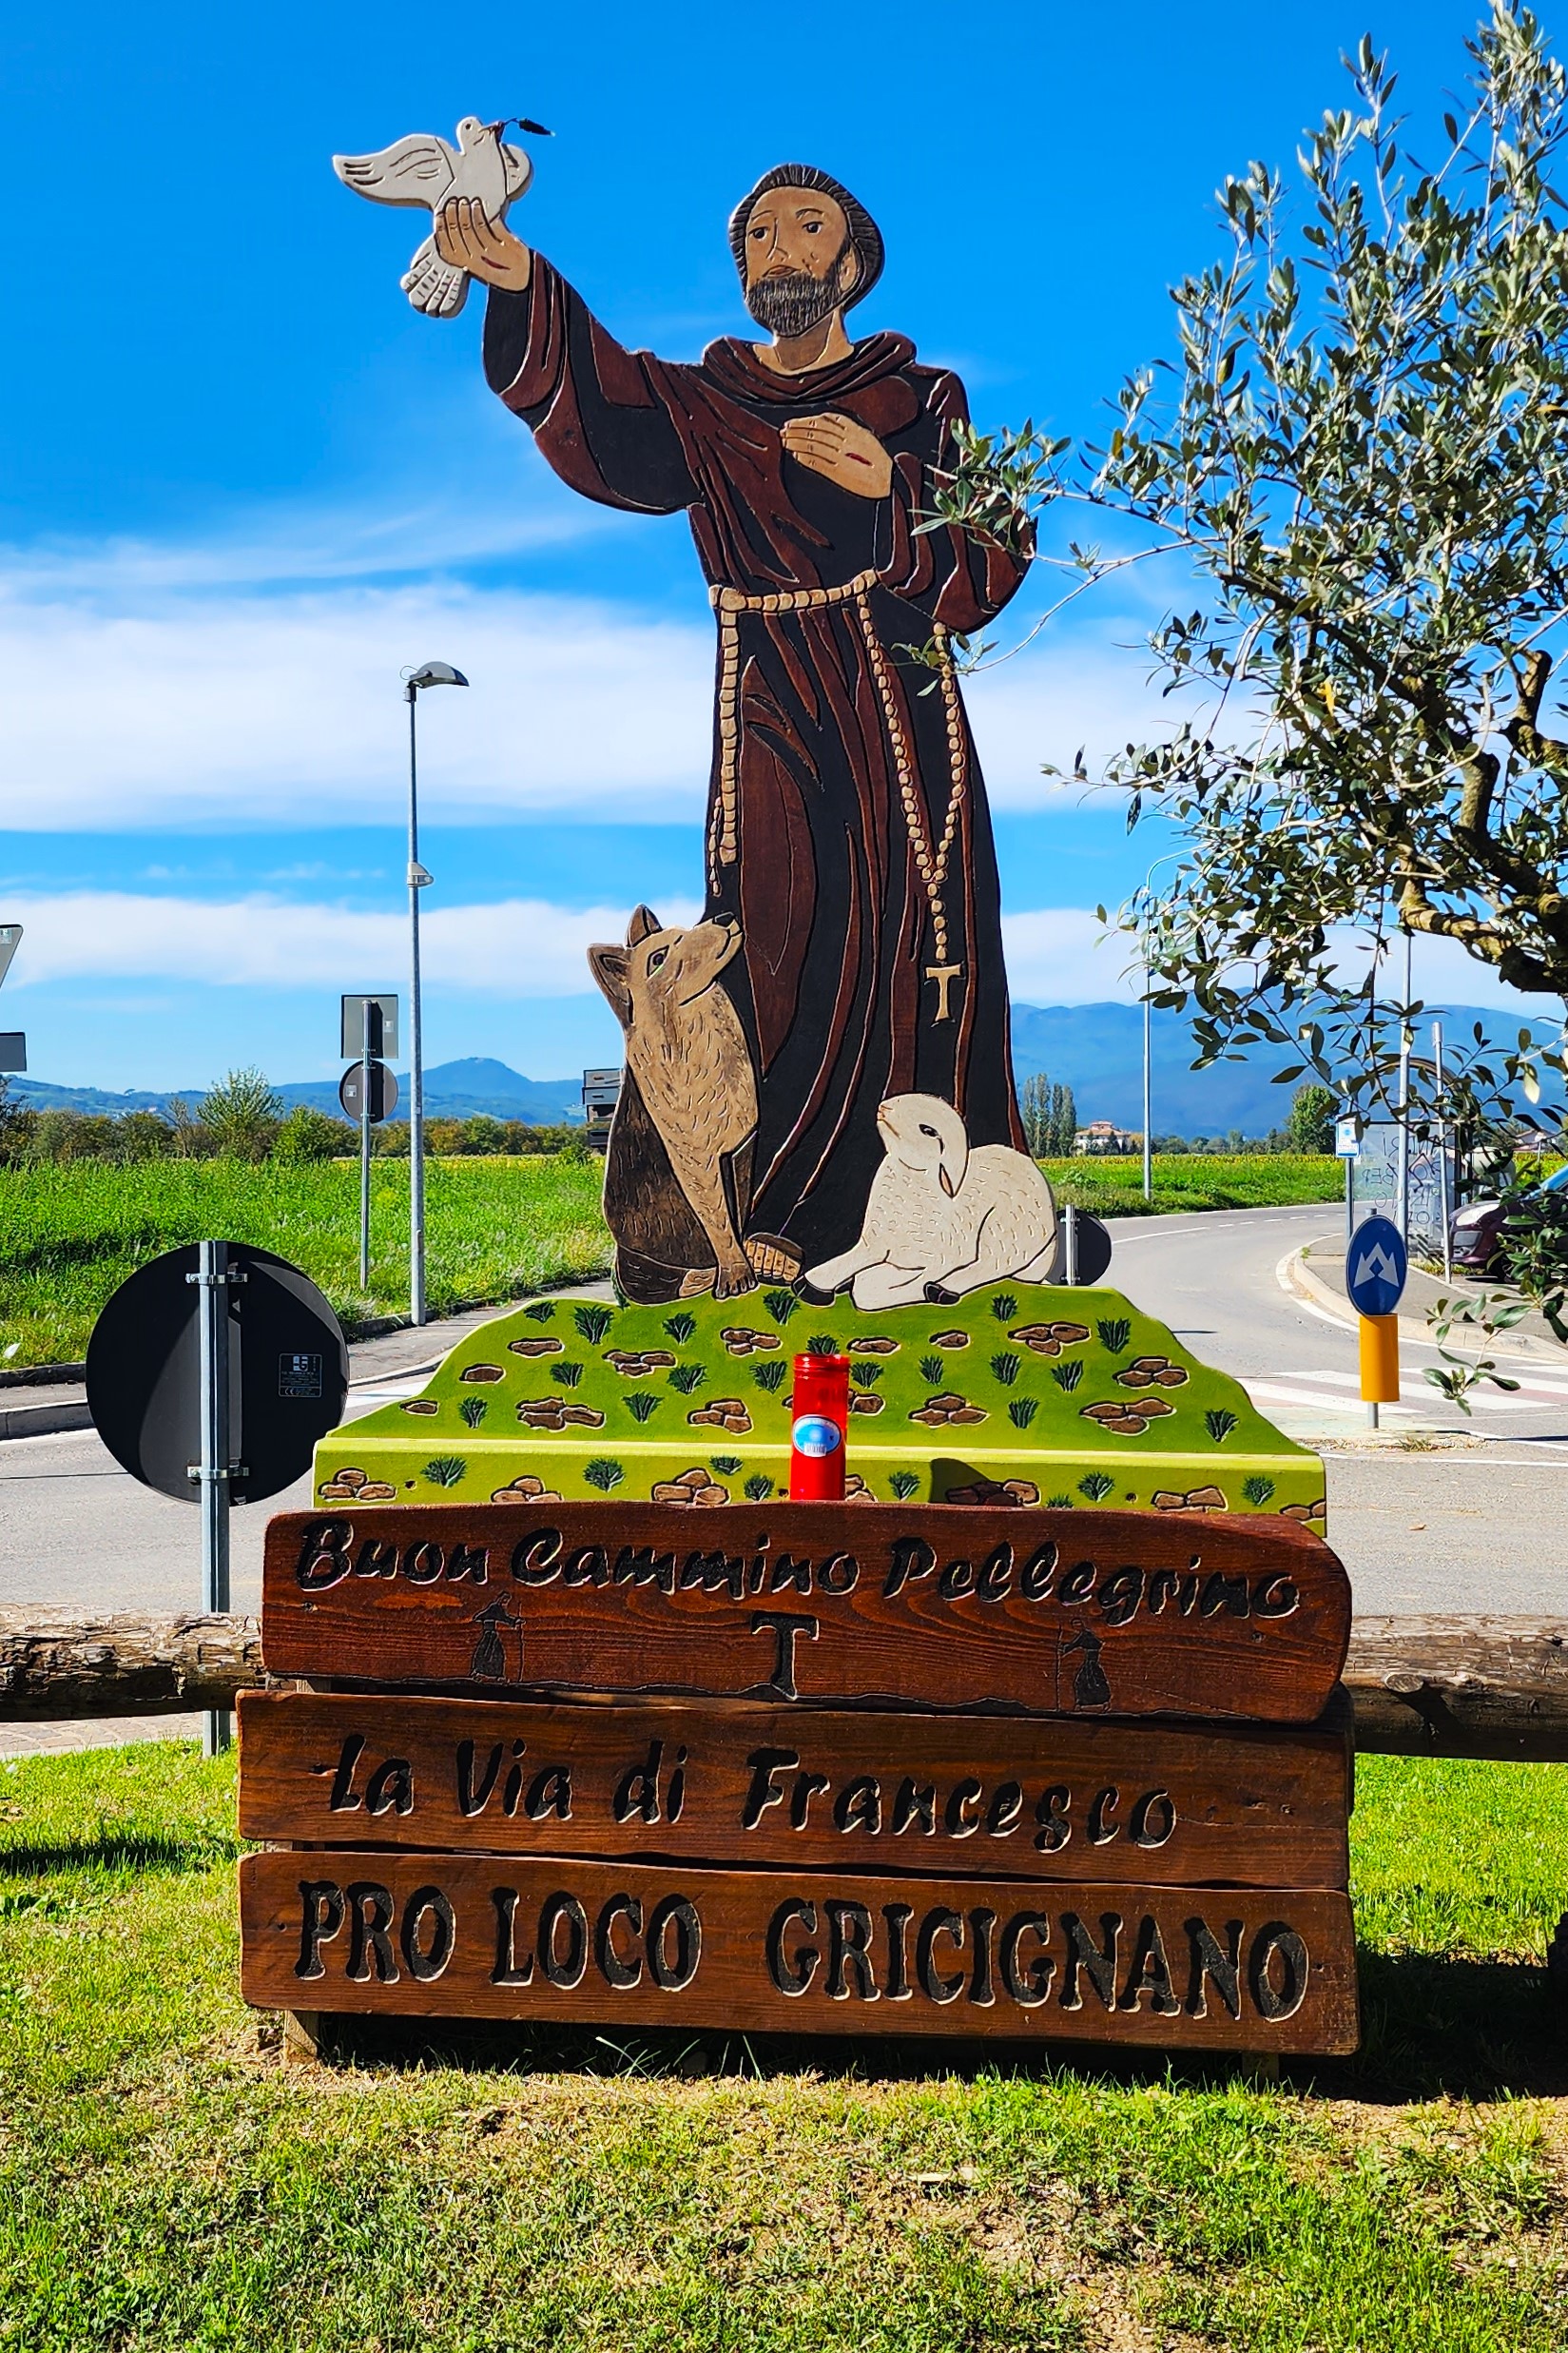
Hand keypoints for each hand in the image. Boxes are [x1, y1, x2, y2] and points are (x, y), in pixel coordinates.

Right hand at [433, 196, 531, 291]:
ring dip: (472, 214)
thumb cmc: (497, 266)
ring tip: (469, 202)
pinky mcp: (513, 247)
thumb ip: (464, 248)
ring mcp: (499, 257)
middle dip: (456, 217)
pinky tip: (483, 207)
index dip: (442, 230)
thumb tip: (446, 224)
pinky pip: (496, 229)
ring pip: (479, 232)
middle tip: (455, 202)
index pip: (450, 249)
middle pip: (464, 238)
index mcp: (469, 268)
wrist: (526, 278)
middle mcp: (482, 264)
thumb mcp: (477, 263)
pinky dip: (487, 216)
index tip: (440, 212)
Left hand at [779, 411, 893, 497]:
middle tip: (783, 430)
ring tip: (784, 441)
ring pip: (814, 444)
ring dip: (796, 442)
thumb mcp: (867, 440)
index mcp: (854, 430)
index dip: (806, 420)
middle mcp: (847, 441)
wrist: (892, 482)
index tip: (794, 422)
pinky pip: (818, 462)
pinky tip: (795, 455)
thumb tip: (832, 425)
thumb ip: (850, 431)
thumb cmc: (881, 463)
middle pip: (816, 430)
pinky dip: (805, 458)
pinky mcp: (839, 472)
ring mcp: (842, 456)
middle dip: (797, 429)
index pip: (825, 420)